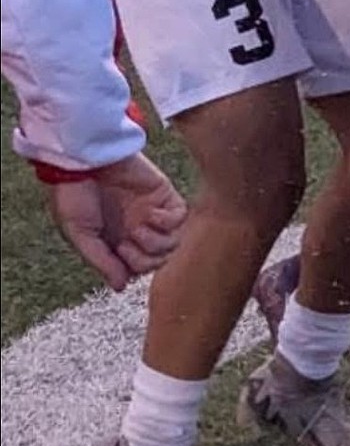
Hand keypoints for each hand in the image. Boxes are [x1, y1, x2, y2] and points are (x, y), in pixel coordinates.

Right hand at [41, 154, 186, 292]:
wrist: (83, 158)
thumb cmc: (74, 194)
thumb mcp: (79, 233)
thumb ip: (101, 261)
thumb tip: (121, 287)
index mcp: (116, 240)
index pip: (139, 268)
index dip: (133, 269)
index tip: (118, 254)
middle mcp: (137, 229)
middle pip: (160, 259)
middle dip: (146, 260)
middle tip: (126, 245)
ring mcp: (152, 212)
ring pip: (173, 243)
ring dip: (157, 243)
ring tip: (138, 230)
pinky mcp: (163, 194)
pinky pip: (181, 218)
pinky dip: (168, 222)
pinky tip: (150, 214)